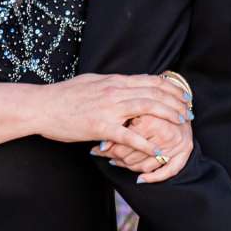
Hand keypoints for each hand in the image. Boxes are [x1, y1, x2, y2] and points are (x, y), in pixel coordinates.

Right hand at [38, 73, 194, 158]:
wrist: (42, 106)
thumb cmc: (64, 96)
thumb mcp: (92, 82)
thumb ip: (112, 84)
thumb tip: (128, 82)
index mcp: (114, 81)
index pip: (151, 80)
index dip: (171, 88)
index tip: (183, 95)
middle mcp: (115, 92)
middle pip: (155, 93)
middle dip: (176, 102)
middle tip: (189, 111)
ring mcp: (109, 109)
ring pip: (147, 108)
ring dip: (168, 116)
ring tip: (181, 124)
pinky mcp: (101, 127)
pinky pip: (129, 136)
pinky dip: (147, 143)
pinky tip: (159, 150)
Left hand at [95, 111, 192, 183]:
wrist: (180, 101)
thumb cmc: (152, 104)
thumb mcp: (133, 111)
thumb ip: (118, 126)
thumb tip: (100, 147)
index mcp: (151, 121)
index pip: (124, 144)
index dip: (109, 148)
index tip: (97, 149)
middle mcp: (165, 134)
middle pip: (133, 156)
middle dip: (116, 158)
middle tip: (106, 156)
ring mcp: (176, 145)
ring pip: (145, 166)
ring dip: (129, 167)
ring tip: (117, 162)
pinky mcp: (185, 152)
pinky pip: (167, 171)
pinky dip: (152, 178)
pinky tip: (140, 180)